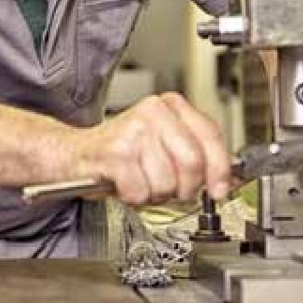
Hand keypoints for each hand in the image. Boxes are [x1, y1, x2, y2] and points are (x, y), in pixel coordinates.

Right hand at [73, 93, 231, 204]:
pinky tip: (125, 184)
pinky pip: (141, 191)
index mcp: (172, 105)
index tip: (219, 190)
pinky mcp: (115, 153)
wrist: (77, 154)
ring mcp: (134, 130)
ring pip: (166, 182)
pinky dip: (134, 197)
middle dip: (184, 187)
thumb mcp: (165, 144)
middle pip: (192, 162)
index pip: (211, 136)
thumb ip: (197, 155)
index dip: (220, 170)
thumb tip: (225, 181)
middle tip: (171, 190)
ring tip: (142, 182)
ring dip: (154, 194)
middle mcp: (154, 112)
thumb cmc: (123, 152)